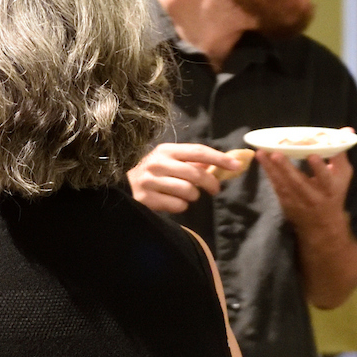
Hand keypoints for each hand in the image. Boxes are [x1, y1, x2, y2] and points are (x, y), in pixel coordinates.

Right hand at [128, 142, 242, 212]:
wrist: (120, 186)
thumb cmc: (152, 173)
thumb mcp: (169, 161)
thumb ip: (192, 161)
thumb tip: (220, 162)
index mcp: (166, 150)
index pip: (199, 151)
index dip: (220, 158)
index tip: (236, 165)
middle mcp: (158, 163)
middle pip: (196, 173)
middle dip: (211, 183)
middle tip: (215, 190)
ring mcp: (150, 181)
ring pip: (188, 191)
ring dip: (193, 196)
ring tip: (186, 195)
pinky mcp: (146, 198)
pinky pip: (177, 205)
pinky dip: (181, 206)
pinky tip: (172, 202)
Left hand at [258, 147, 351, 234]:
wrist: (322, 224)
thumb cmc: (334, 192)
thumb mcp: (343, 175)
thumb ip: (341, 152)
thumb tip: (346, 129)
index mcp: (330, 188)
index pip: (325, 178)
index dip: (319, 167)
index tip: (312, 155)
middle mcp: (314, 196)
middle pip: (299, 183)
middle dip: (287, 168)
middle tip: (276, 154)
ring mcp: (298, 202)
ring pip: (283, 185)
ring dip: (271, 169)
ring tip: (262, 152)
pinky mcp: (286, 203)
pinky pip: (276, 187)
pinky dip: (269, 174)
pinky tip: (262, 161)